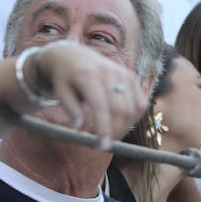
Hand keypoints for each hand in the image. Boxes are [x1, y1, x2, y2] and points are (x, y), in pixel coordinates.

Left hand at [31, 41, 146, 141]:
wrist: (73, 55)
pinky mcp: (131, 76)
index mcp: (88, 75)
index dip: (104, 128)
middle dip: (115, 131)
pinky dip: (134, 117)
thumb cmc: (65, 78)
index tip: (103, 146)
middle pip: (120, 109)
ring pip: (132, 108)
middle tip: (105, 143)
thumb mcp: (60, 92)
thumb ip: (71, 110)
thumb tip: (80, 129)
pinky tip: (121, 122)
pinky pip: (140, 103)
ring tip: (112, 133)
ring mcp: (123, 73)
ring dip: (125, 126)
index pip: (100, 106)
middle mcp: (109, 72)